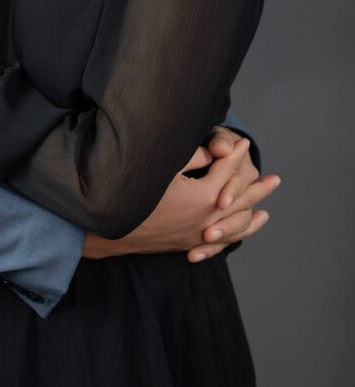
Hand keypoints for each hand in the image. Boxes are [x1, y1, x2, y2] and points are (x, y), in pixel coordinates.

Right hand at [82, 138, 279, 260]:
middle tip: (275, 179)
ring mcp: (200, 234)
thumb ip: (193, 157)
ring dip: (254, 210)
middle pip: (241, 200)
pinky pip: (226, 240)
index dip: (235, 154)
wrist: (111, 230)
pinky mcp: (190, 243)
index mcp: (205, 198)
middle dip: (257, 186)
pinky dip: (242, 231)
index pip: (227, 171)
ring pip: (238, 223)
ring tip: (268, 204)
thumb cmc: (135, 194)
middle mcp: (209, 219)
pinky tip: (249, 225)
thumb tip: (215, 151)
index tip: (243, 142)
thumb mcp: (163, 168)